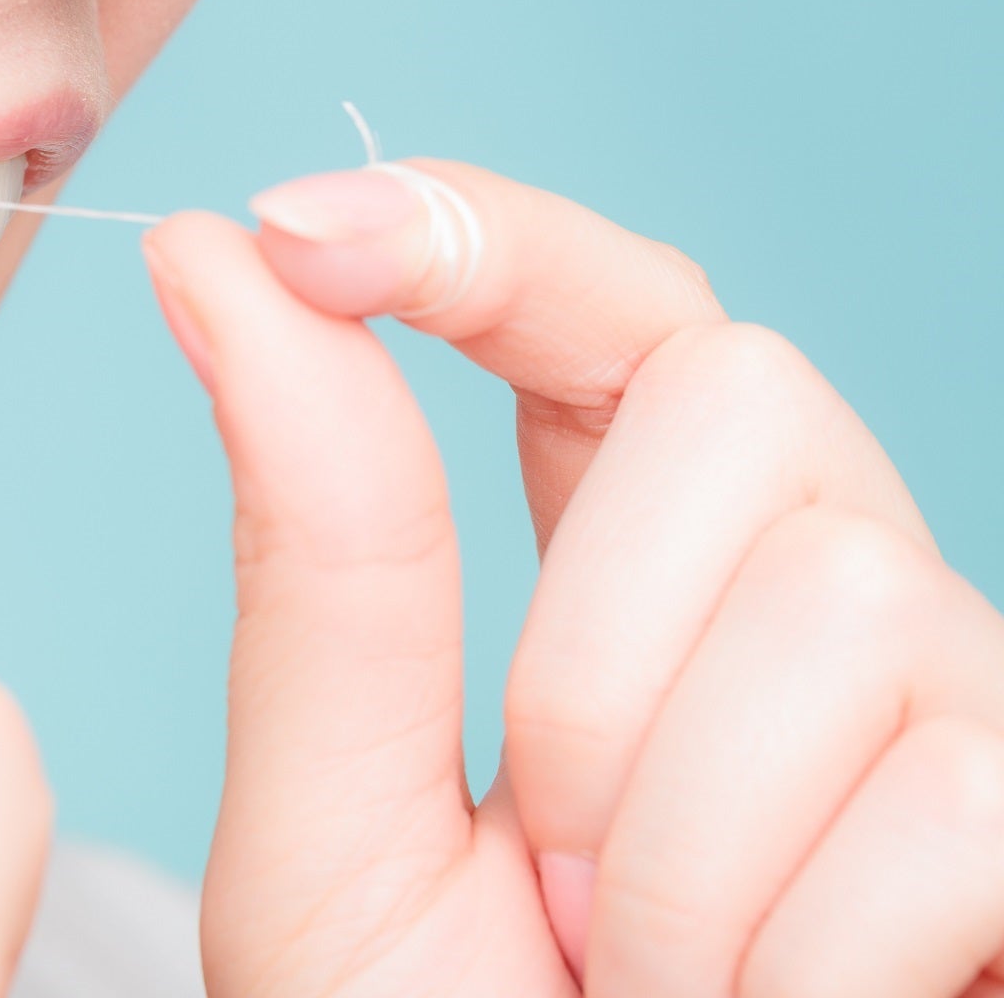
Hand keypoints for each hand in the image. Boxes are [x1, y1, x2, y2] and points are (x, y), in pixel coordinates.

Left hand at [146, 163, 1003, 997]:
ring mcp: (964, 706)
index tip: (306, 229)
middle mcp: (820, 595)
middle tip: (548, 885)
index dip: (481, 237)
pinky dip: (794, 951)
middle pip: (734, 401)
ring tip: (648, 987)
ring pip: (844, 602)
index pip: (605, 315)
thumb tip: (223, 253)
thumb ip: (316, 547)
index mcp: (632, 576)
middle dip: (586, 657)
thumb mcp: (337, 823)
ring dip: (673, 848)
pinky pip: (950, 791)